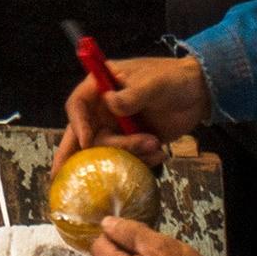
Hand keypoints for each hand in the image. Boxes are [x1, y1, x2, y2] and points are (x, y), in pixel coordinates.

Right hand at [57, 53, 209, 167]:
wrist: (199, 94)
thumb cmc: (173, 78)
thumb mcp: (153, 83)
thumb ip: (132, 95)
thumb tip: (110, 102)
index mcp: (102, 87)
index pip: (78, 105)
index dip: (78, 123)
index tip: (87, 141)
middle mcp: (104, 109)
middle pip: (82, 133)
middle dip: (70, 155)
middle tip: (58, 177)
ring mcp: (118, 128)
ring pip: (107, 150)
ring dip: (127, 153)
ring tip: (153, 145)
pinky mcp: (133, 143)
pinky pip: (127, 159)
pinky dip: (141, 161)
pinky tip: (159, 154)